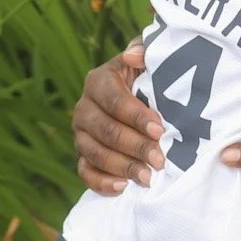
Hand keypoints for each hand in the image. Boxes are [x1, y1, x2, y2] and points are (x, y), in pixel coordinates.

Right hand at [73, 40, 163, 193]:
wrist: (139, 98)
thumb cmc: (149, 78)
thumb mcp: (149, 61)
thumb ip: (145, 52)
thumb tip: (134, 55)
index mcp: (98, 81)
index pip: (115, 101)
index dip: (137, 117)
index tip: (160, 129)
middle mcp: (84, 108)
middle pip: (106, 131)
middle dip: (135, 147)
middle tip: (160, 160)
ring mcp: (81, 134)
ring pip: (95, 154)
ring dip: (123, 167)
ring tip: (148, 178)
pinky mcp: (82, 156)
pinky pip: (85, 172)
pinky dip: (102, 183)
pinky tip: (123, 188)